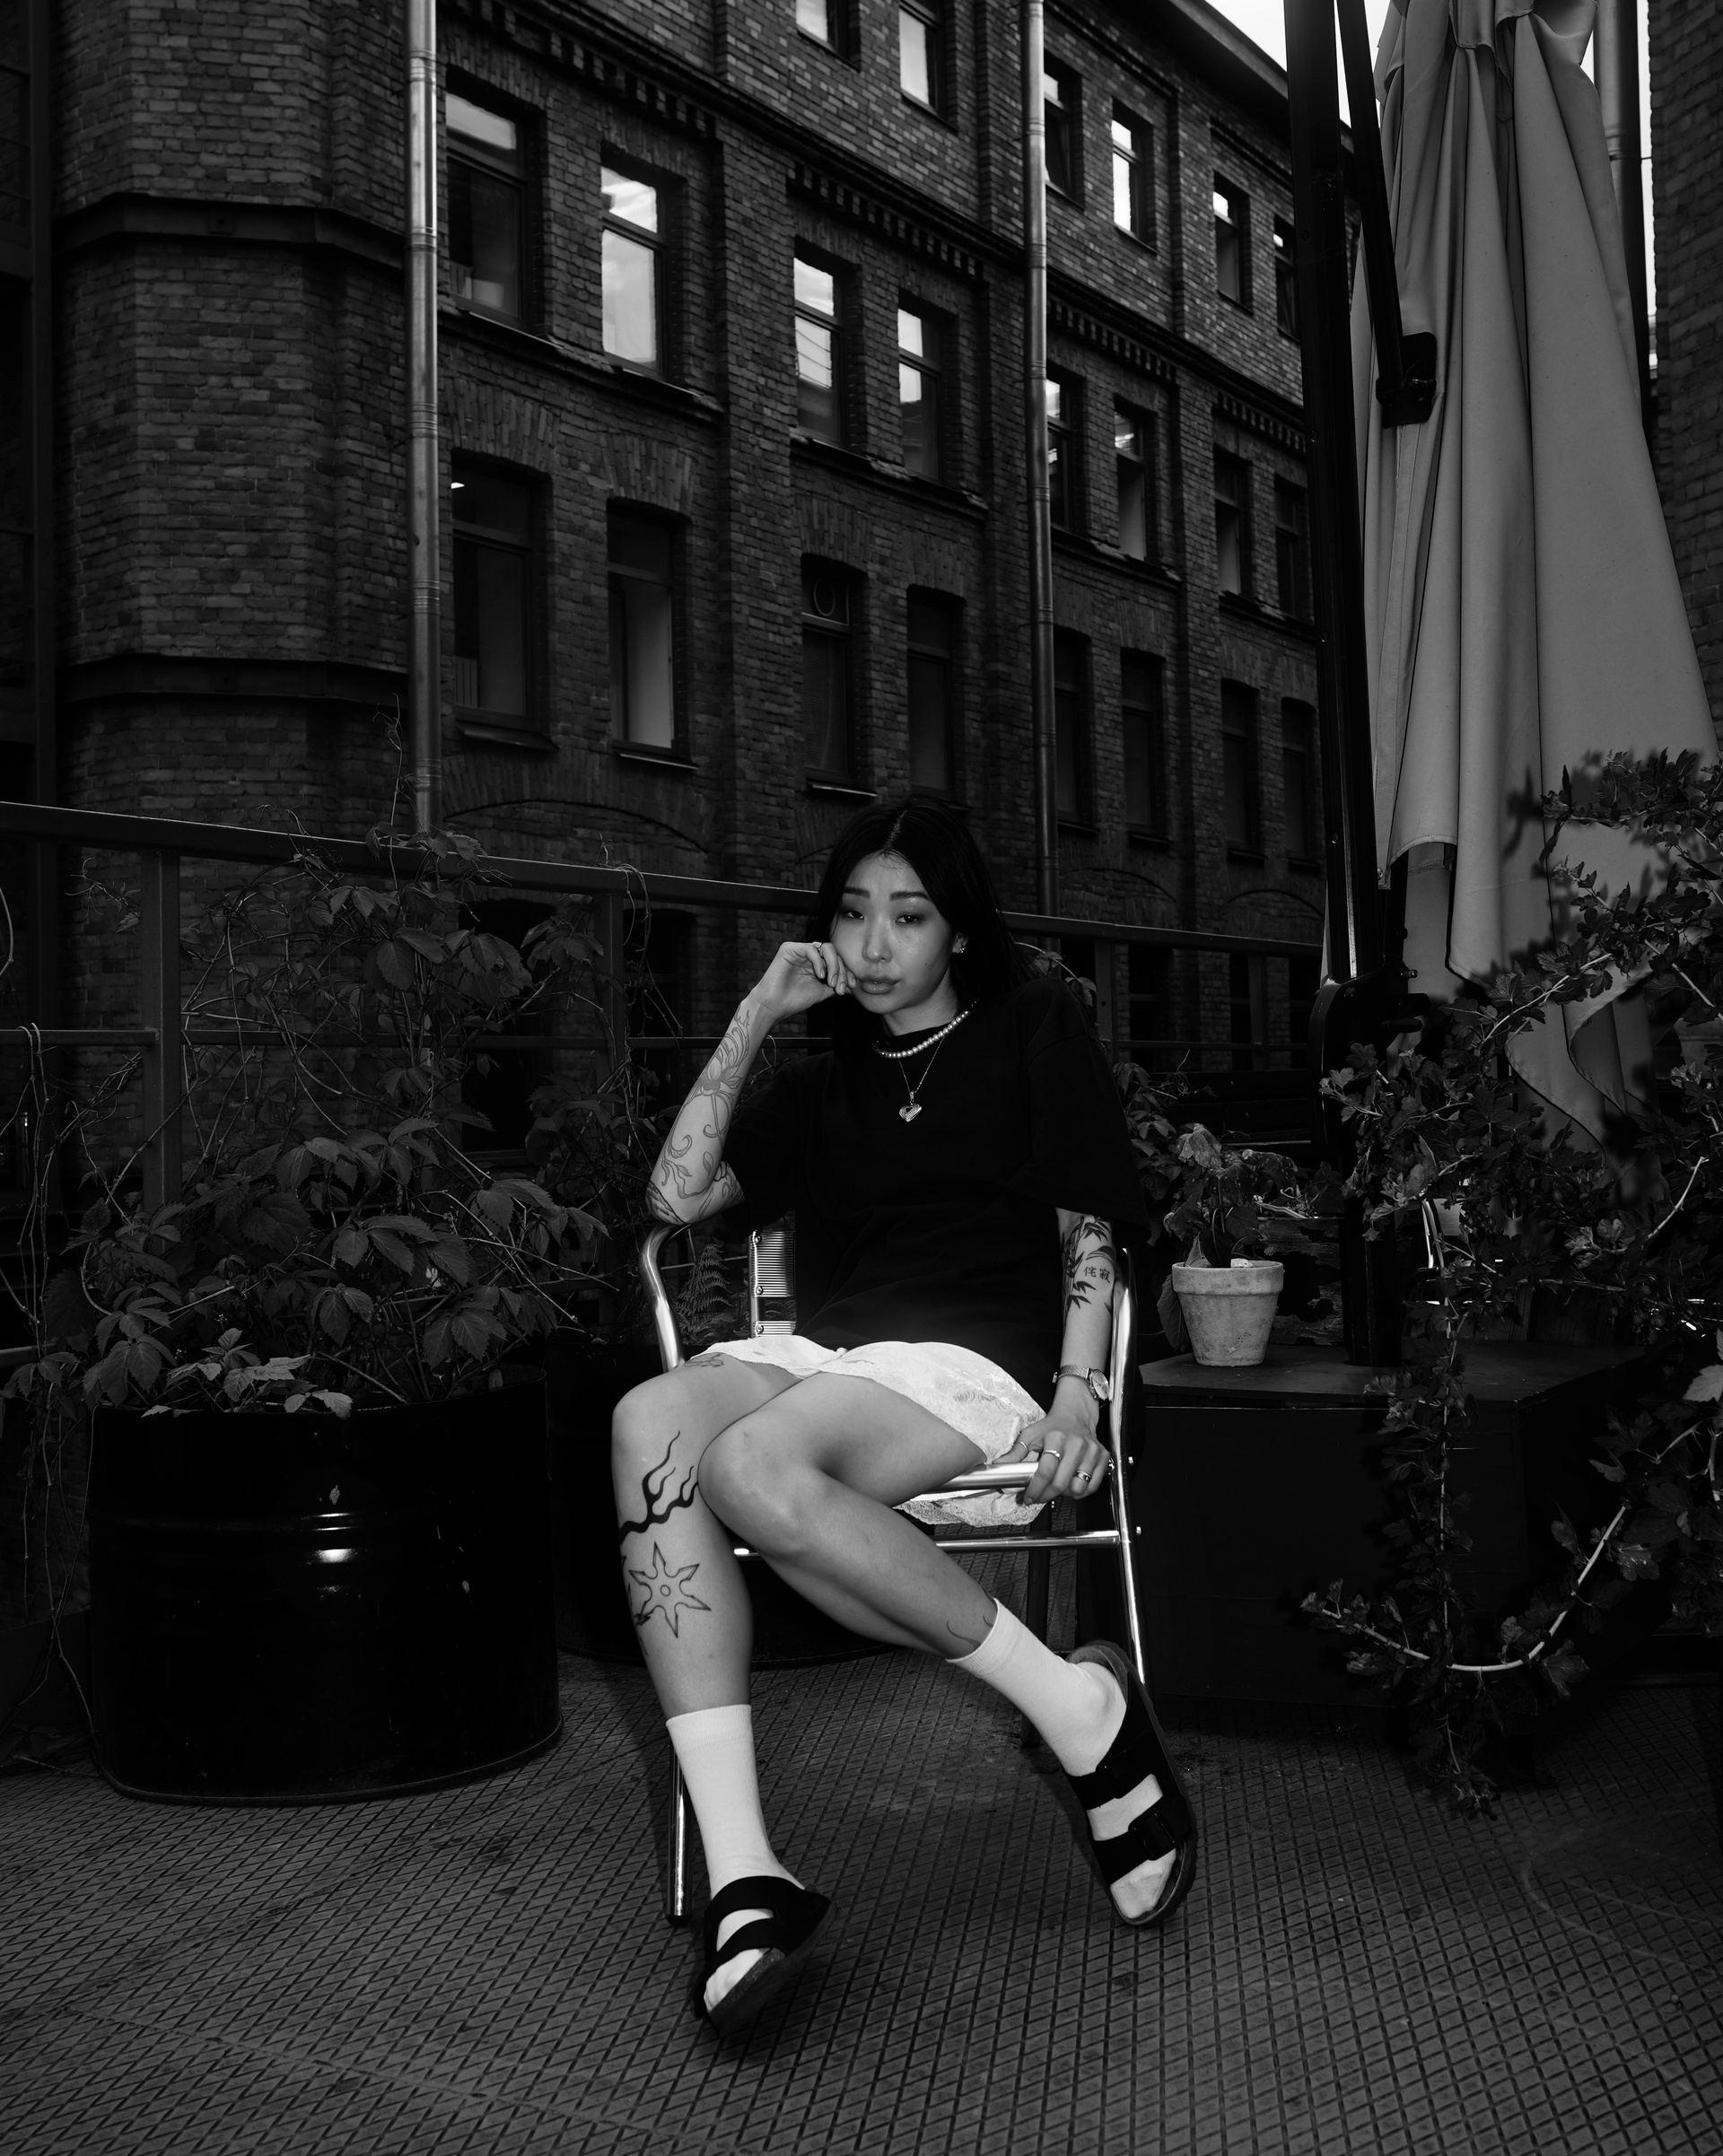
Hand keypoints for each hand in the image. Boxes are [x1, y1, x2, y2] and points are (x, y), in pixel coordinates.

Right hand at [751, 941, 855, 1021]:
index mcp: (816, 964)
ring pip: (827, 949)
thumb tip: (852, 984)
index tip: (852, 986)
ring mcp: (800, 951)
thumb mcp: (822, 992)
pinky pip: (812, 949)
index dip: (847, 972)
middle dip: (841, 971)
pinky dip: (819, 962)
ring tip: (830, 982)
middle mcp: (809, 955)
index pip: (837, 961)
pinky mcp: (789, 948)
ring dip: (833, 966)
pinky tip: (819, 975)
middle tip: (839, 987)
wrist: (774, 1005)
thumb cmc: (794, 1000)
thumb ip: (835, 985)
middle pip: (835, 954)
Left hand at [1000, 1384, 1110, 1506]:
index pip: (1045, 1472)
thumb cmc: (1052, 1426)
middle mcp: (1077, 1444)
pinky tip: (1070, 1485)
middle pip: (1061, 1483)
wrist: (1075, 1414)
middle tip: (1039, 1496)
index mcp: (1057, 1438)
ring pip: (1078, 1488)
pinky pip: (1092, 1486)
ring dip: (1064, 1494)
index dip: (1035, 1489)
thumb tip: (998, 1465)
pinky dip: (1080, 1491)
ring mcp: (1092, 1451)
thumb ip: (1015, 1452)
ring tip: (1056, 1487)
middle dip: (1046, 1495)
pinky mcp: (1103, 1457)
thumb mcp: (1030, 1435)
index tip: (1028, 1496)